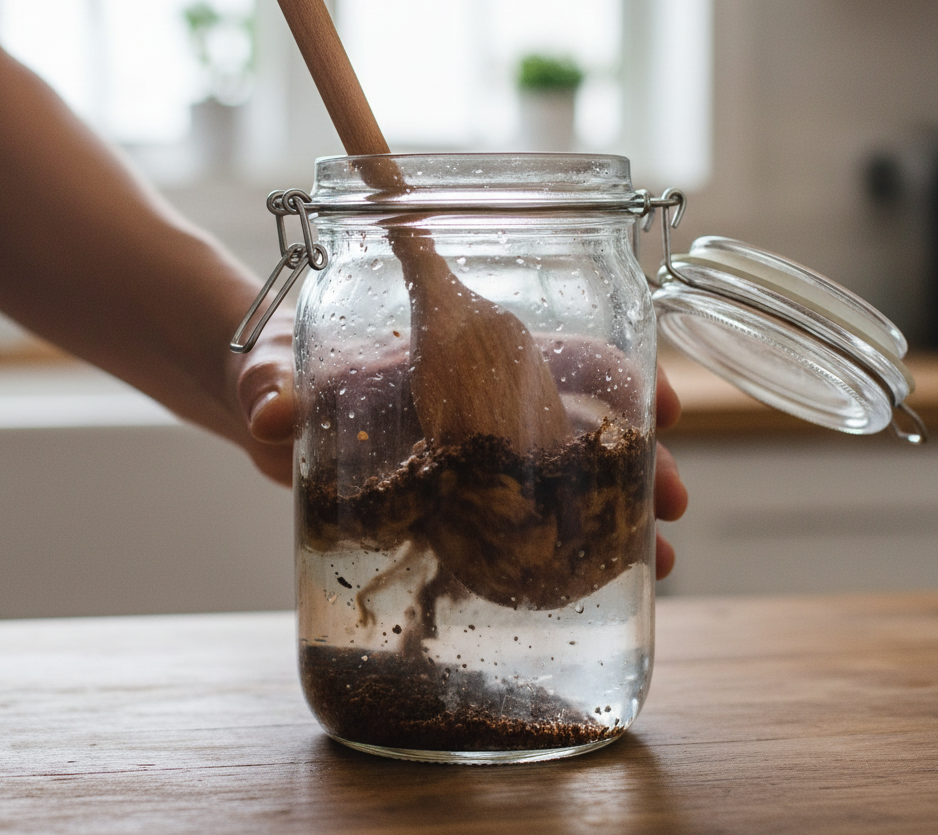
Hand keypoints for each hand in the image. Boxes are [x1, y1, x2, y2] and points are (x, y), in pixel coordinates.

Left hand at [236, 321, 689, 578]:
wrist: (262, 403)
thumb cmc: (278, 366)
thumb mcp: (274, 365)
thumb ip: (272, 383)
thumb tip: (269, 413)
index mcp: (453, 354)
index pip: (553, 351)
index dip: (614, 374)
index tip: (662, 401)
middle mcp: (475, 404)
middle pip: (578, 423)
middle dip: (636, 457)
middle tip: (675, 498)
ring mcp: (468, 460)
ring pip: (564, 480)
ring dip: (620, 516)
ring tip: (663, 562)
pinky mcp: (448, 509)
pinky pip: (517, 528)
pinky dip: (564, 553)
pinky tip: (602, 586)